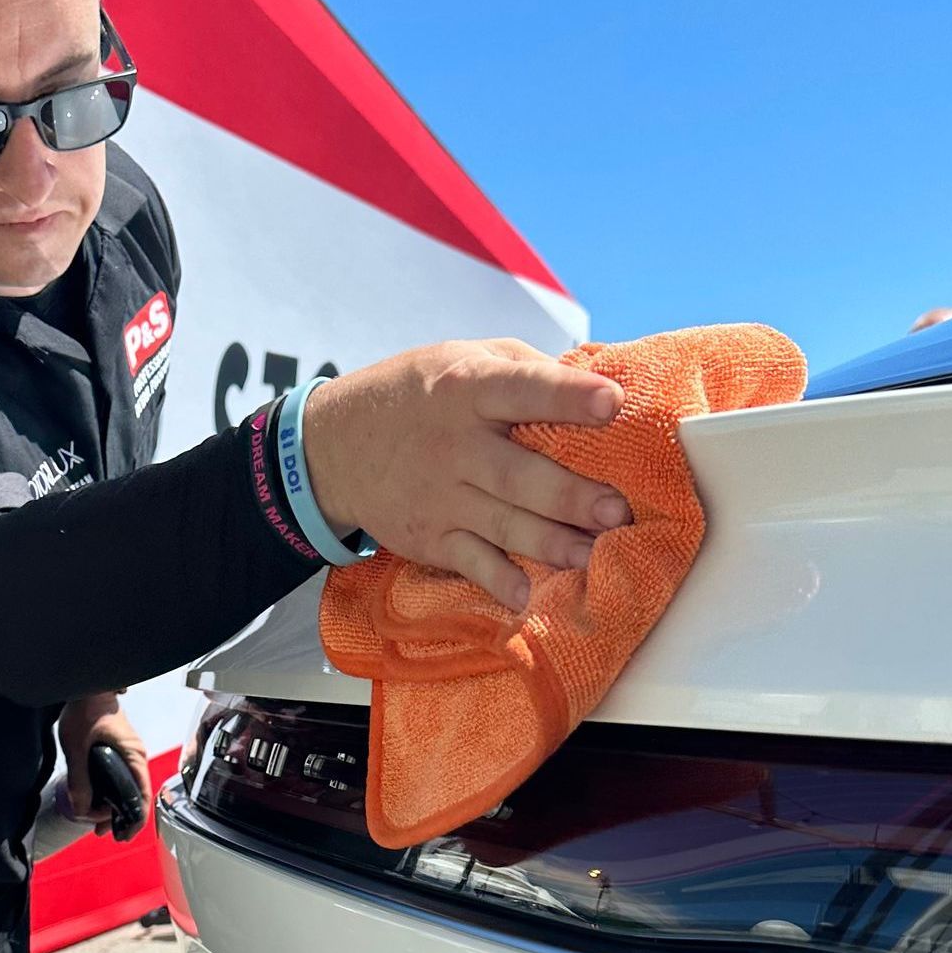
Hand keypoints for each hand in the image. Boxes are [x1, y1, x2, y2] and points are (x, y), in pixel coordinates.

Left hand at [57, 692, 151, 838]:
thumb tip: (80, 808)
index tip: (122, 836)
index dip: (134, 820)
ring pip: (127, 787)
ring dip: (114, 806)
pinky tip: (97, 800)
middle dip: (121, 818)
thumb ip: (78, 778)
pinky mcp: (119, 749)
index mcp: (133, 755)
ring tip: (97, 822)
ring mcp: (129, 752)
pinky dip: (111, 793)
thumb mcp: (77, 746)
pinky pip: (121, 777)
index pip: (142, 796)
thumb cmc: (86, 709)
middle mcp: (135, 756)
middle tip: (102, 832)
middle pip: (136, 796)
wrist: (88, 685)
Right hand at [302, 339, 632, 610]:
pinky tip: (527, 595)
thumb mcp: (464, 357)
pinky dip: (498, 582)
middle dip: (570, 495)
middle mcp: (456, 444)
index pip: (523, 387)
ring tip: (594, 554)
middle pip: (519, 473)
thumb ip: (528, 368)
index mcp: (470, 388)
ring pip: (504, 524)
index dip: (568, 394)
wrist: (334, 446)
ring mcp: (442, 496)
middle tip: (617, 509)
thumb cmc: (419, 394)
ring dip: (552, 543)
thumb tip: (600, 380)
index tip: (612, 401)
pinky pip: (471, 563)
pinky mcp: (430, 538)